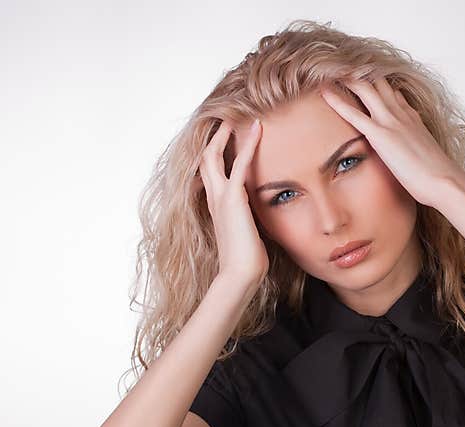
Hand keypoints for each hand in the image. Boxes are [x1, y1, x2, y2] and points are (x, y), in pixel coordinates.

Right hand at [196, 118, 268, 285]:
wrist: (240, 273)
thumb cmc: (247, 259)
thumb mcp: (248, 232)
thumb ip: (249, 219)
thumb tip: (259, 217)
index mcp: (216, 205)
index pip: (211, 172)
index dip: (214, 153)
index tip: (223, 138)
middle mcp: (214, 197)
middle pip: (205, 158)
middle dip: (212, 137)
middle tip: (222, 117)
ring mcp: (220, 196)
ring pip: (214, 155)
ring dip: (223, 133)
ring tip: (233, 114)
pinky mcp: (233, 197)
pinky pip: (240, 163)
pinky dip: (248, 143)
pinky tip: (257, 127)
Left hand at [319, 78, 464, 208]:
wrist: (445, 182)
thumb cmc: (439, 177)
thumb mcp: (426, 156)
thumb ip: (416, 148)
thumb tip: (411, 152)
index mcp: (412, 118)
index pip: (391, 91)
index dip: (375, 81)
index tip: (361, 73)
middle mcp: (401, 113)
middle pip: (377, 81)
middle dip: (358, 71)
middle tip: (339, 63)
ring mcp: (391, 122)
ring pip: (365, 88)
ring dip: (346, 76)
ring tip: (327, 67)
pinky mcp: (381, 135)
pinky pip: (353, 113)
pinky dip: (337, 100)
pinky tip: (323, 90)